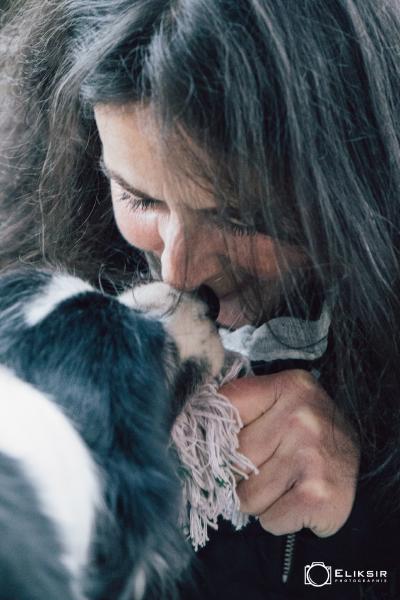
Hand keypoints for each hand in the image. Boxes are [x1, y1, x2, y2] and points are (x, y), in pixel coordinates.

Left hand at [220, 369, 359, 536]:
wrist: (365, 466)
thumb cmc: (309, 435)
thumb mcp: (282, 404)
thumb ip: (242, 408)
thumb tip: (190, 430)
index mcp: (287, 386)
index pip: (223, 407)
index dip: (213, 433)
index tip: (216, 444)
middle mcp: (300, 417)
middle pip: (232, 458)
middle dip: (241, 472)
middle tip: (267, 467)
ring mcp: (310, 457)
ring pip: (246, 495)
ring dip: (260, 500)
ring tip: (284, 484)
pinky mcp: (318, 496)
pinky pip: (269, 520)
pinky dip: (278, 519)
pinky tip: (297, 501)